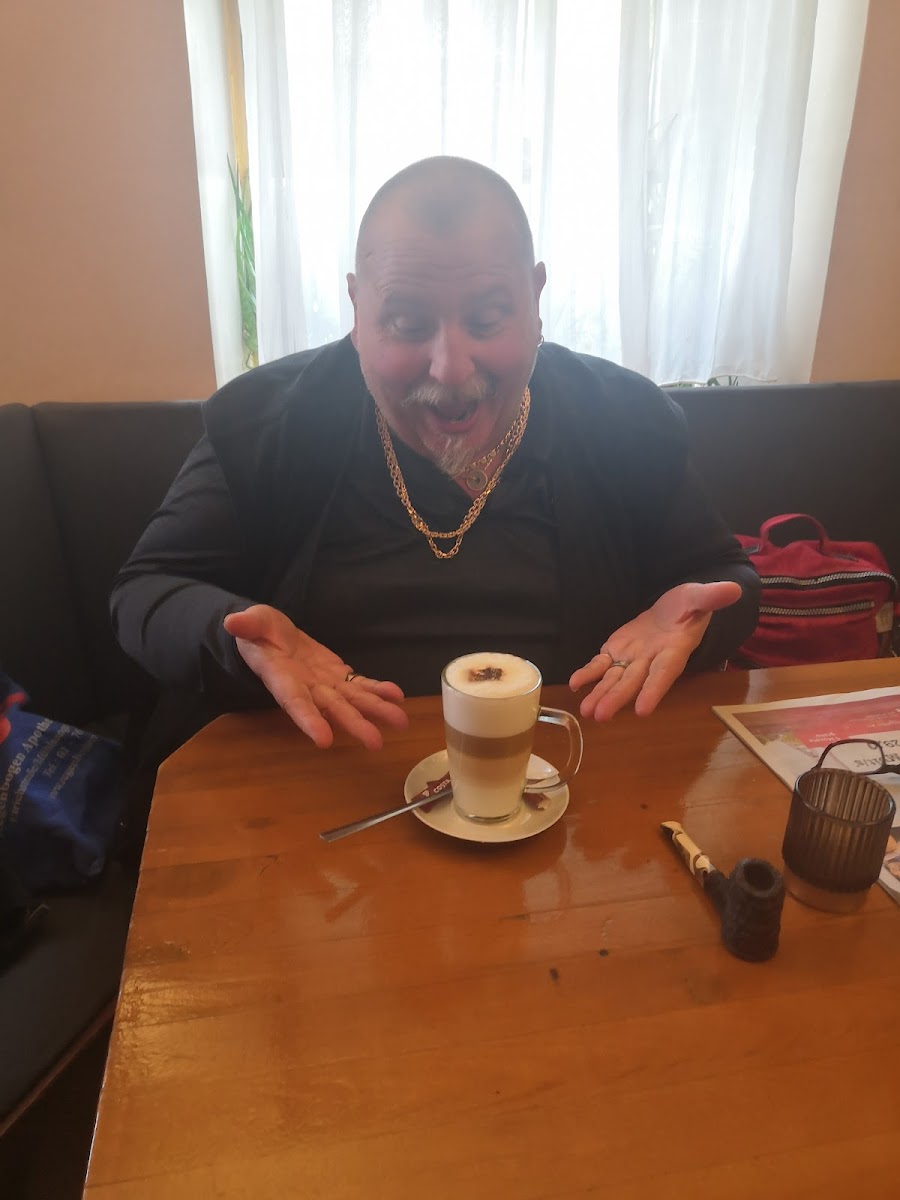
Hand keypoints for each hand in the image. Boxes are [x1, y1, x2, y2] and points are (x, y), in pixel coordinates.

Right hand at [223, 605, 406, 749]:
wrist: (271, 637)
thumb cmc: (257, 633)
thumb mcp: (251, 624)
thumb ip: (247, 626)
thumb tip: (233, 622)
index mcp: (281, 678)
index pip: (294, 702)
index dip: (308, 720)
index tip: (323, 739)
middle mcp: (306, 688)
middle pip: (331, 709)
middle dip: (354, 725)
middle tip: (375, 742)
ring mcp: (325, 684)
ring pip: (352, 701)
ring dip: (376, 711)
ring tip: (400, 721)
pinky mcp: (338, 675)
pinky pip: (360, 684)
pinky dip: (378, 691)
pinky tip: (397, 696)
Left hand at [569, 581, 741, 720]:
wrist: (674, 608)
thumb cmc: (691, 605)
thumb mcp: (700, 597)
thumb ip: (711, 597)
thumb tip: (733, 589)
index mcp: (674, 650)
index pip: (664, 673)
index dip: (653, 690)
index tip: (643, 710)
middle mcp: (652, 660)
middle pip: (633, 682)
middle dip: (617, 698)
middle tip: (600, 716)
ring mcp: (632, 659)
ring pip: (614, 679)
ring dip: (600, 694)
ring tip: (586, 712)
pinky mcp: (617, 651)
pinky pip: (601, 665)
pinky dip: (589, 674)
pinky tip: (576, 684)